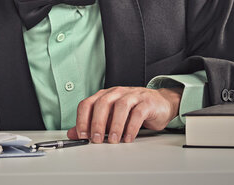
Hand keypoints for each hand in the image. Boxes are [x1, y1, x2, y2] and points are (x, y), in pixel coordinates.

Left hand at [66, 86, 182, 143]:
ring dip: (115, 125)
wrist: (159, 103)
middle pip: (102, 103)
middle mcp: (117, 93)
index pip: (87, 103)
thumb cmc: (133, 110)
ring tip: (113, 140)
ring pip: (120, 106)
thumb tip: (73, 133)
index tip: (81, 135)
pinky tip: (128, 138)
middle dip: (97, 122)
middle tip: (96, 139)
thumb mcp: (110, 116)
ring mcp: (132, 96)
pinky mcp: (146, 102)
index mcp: (105, 95)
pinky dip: (131, 127)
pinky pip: (138, 113)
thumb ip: (92, 124)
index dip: (82, 119)